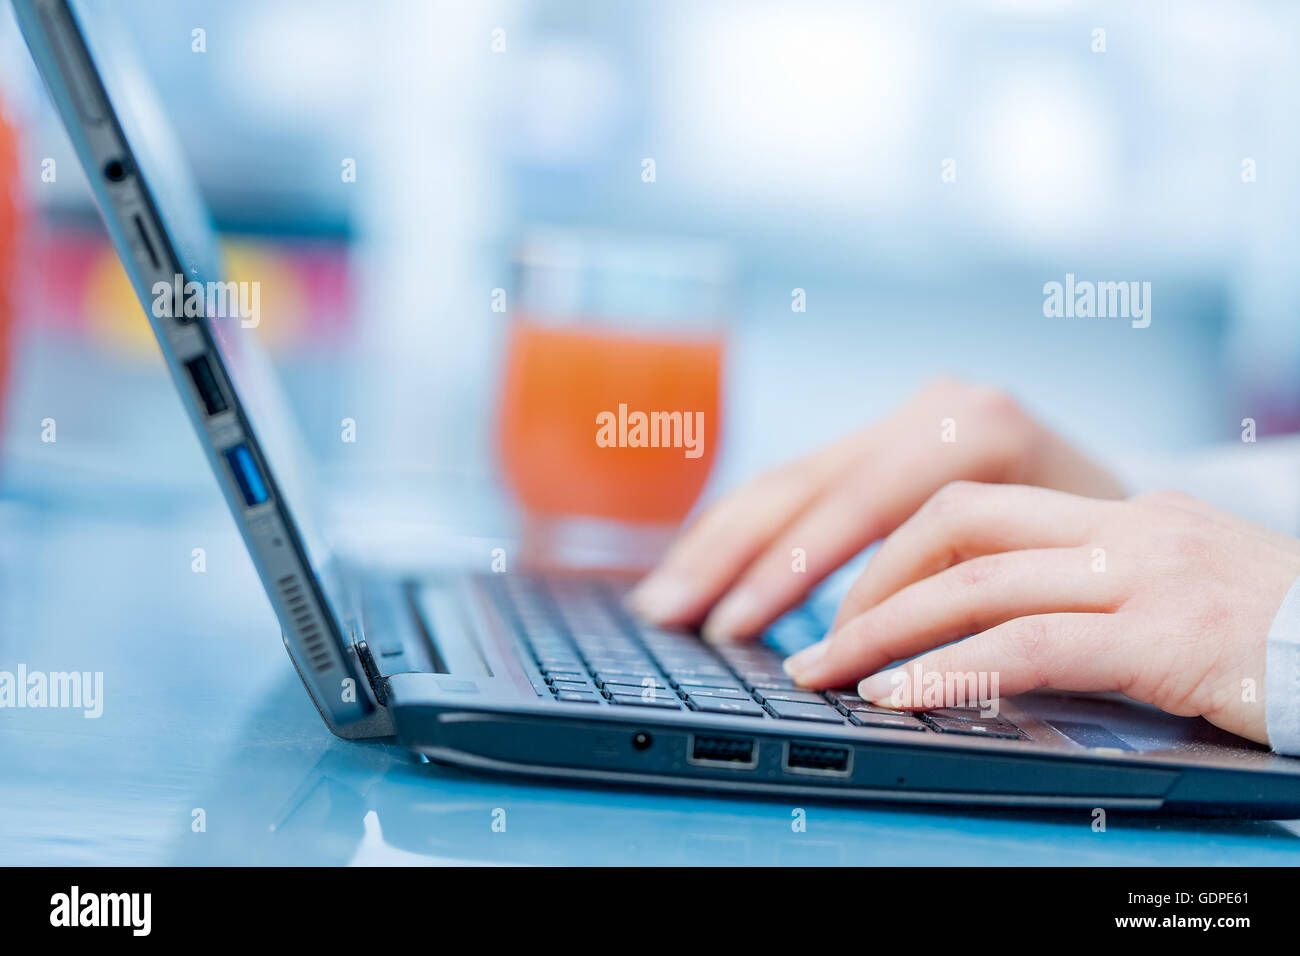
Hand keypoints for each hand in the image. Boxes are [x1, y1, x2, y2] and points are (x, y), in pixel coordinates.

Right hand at [627, 378, 1123, 640]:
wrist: (1136, 514)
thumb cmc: (1105, 555)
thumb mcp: (1046, 570)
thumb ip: (949, 592)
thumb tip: (840, 646)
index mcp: (977, 429)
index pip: (857, 505)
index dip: (785, 572)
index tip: (733, 631)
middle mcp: (932, 408)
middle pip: (803, 486)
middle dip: (726, 558)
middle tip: (667, 616)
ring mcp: (904, 415)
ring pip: (788, 481)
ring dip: (716, 546)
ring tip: (662, 602)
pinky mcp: (884, 437)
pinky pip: (802, 485)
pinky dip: (747, 533)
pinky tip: (704, 568)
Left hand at [782, 483, 1299, 744]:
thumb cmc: (1282, 636)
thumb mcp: (1178, 591)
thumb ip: (1091, 593)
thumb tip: (984, 633)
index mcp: (1121, 512)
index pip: (973, 504)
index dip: (891, 547)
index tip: (841, 596)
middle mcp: (1127, 526)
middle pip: (954, 523)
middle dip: (865, 577)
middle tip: (814, 633)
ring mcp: (1148, 576)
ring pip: (974, 582)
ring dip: (881, 628)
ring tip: (824, 670)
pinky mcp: (1168, 637)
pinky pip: (1030, 646)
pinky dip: (951, 671)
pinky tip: (900, 697)